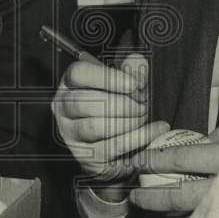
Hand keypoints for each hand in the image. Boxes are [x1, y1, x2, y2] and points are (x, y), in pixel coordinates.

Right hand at [51, 52, 169, 187]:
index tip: (135, 84)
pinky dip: (138, 138)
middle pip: (85, 101)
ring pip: (94, 126)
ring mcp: (70, 134)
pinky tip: (154, 129)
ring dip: (127, 121)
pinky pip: (111, 146)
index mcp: (70, 83)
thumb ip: (131, 70)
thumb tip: (137, 61)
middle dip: (122, 103)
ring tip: (144, 116)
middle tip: (143, 104)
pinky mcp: (85, 156)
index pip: (79, 74)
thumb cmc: (116, 108)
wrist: (115, 149)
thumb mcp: (123, 84)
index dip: (108, 78)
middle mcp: (63, 108)